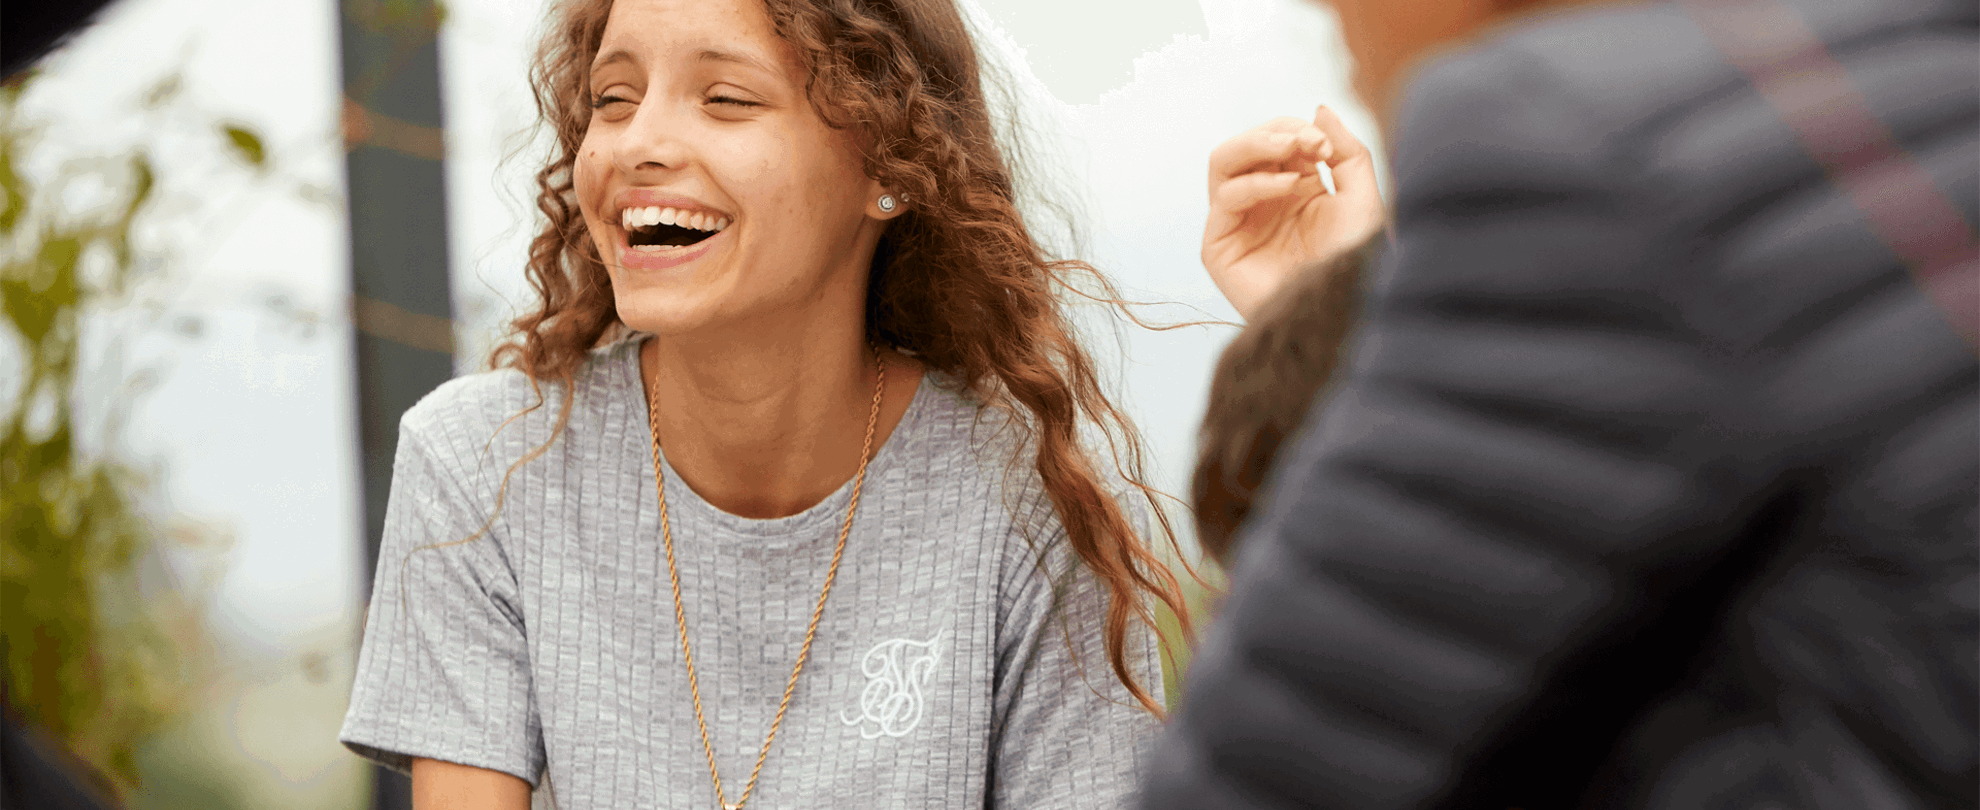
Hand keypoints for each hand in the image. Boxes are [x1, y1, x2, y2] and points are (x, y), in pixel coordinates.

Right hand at [1202, 106, 1384, 320]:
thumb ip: (1344, 149)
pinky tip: (1289, 189)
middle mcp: (1260, 204)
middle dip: (1275, 133)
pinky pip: (1224, 199)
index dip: (1297, 131)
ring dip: (1256, 145)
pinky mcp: (1219, 247)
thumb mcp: (1361, 195)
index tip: (1325, 146)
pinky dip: (1255, 184)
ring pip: (1223, 162)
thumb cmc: (1354, 262)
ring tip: (1291, 149)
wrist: (1343, 310)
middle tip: (1307, 141)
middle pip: (1245, 145)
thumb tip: (1316, 108)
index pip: (1276, 140)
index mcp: (1291, 190)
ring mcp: (1237, 224)